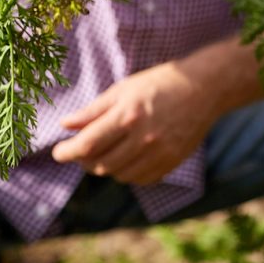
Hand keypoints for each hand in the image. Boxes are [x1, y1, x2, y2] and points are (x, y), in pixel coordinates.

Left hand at [51, 60, 222, 184]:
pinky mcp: (173, 160)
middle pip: (101, 165)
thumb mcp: (124, 89)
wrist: (204, 88)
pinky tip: (128, 158)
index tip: (59, 152)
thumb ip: (93, 110)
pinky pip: (142, 179)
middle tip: (83, 150)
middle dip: (85, 160)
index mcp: (128, 116)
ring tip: (107, 152)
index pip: (87, 145)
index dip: (66, 152)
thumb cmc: (160, 83)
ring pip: (120, 175)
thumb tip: (65, 125)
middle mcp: (144, 138)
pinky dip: (129, 173)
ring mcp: (161, 152)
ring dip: (107, 167)